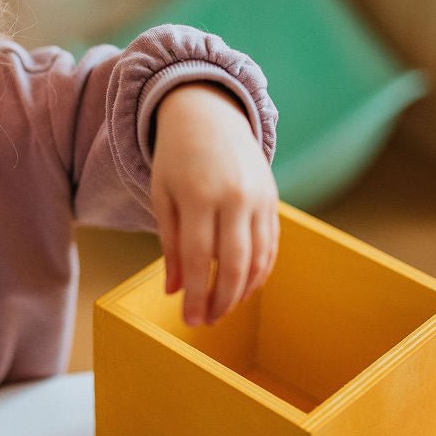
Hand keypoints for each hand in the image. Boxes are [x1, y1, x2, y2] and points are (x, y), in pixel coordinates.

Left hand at [151, 82, 278, 324]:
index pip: (198, 259)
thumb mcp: (162, 196)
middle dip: (221, 300)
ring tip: (224, 308)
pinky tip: (246, 287)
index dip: (195, 294)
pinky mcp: (273, 199)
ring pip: (258, 258)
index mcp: (199, 196)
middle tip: (208, 321)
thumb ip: (170, 244)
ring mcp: (258, 198)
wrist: (209, 114)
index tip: (189, 319)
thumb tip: (173, 290)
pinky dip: (261, 270)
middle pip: (233, 264)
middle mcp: (234, 198)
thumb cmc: (176, 159)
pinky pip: (272, 244)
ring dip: (243, 291)